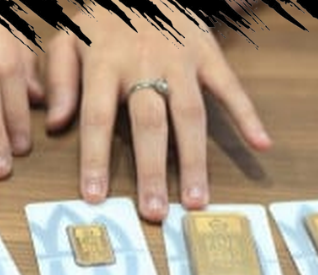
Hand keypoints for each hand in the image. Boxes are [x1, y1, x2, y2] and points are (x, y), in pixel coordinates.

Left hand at [46, 10, 270, 220]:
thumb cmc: (104, 18)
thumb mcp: (68, 36)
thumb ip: (59, 78)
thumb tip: (56, 124)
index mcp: (104, 62)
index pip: (98, 117)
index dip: (96, 158)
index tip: (95, 197)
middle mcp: (144, 64)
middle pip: (149, 124)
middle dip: (152, 171)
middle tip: (155, 213)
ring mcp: (181, 60)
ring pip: (190, 115)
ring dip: (194, 160)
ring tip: (196, 201)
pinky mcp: (209, 53)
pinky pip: (231, 87)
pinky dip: (248, 114)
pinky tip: (261, 145)